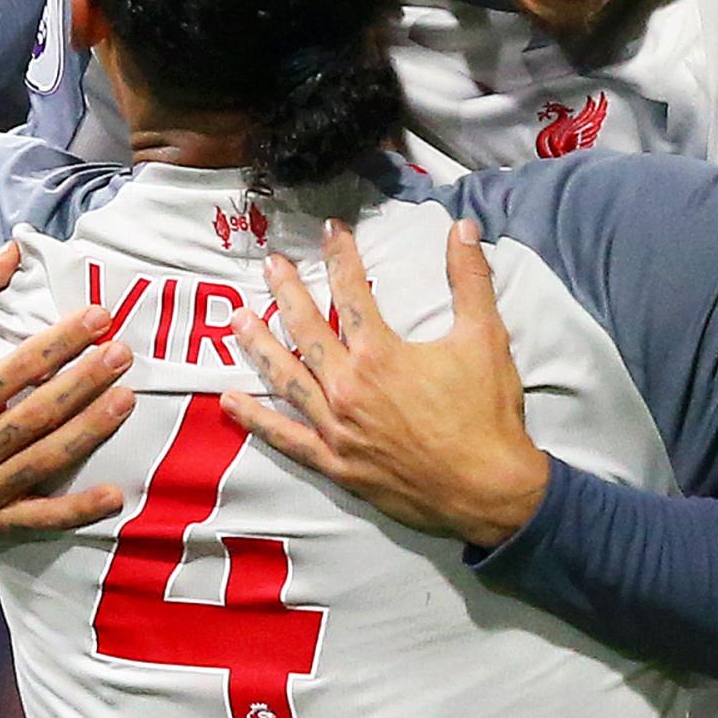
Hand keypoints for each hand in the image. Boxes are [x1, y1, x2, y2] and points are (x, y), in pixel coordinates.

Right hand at [0, 243, 136, 532]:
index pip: (15, 371)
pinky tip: (115, 495)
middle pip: (36, 414)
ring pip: (45, 459)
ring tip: (127, 399)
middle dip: (84, 382)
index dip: (60, 342)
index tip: (98, 317)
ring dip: (90, 431)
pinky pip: (41, 518)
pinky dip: (78, 511)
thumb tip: (11, 251)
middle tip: (122, 354)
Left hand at [224, 219, 547, 548]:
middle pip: (307, 331)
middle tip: (271, 265)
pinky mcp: (336, 464)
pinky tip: (229, 402)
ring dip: (260, 346)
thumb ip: (471, 280)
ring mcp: (337, 429)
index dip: (342, 256)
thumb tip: (464, 228)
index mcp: (381, 355)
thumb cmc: (487, 414)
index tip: (332, 230)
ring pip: (287, 380)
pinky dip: (256, 421)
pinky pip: (287, 439)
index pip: (352, 294)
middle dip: (288, 293)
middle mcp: (348, 389)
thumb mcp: (486, 338)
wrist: (488, 490)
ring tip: (238, 320)